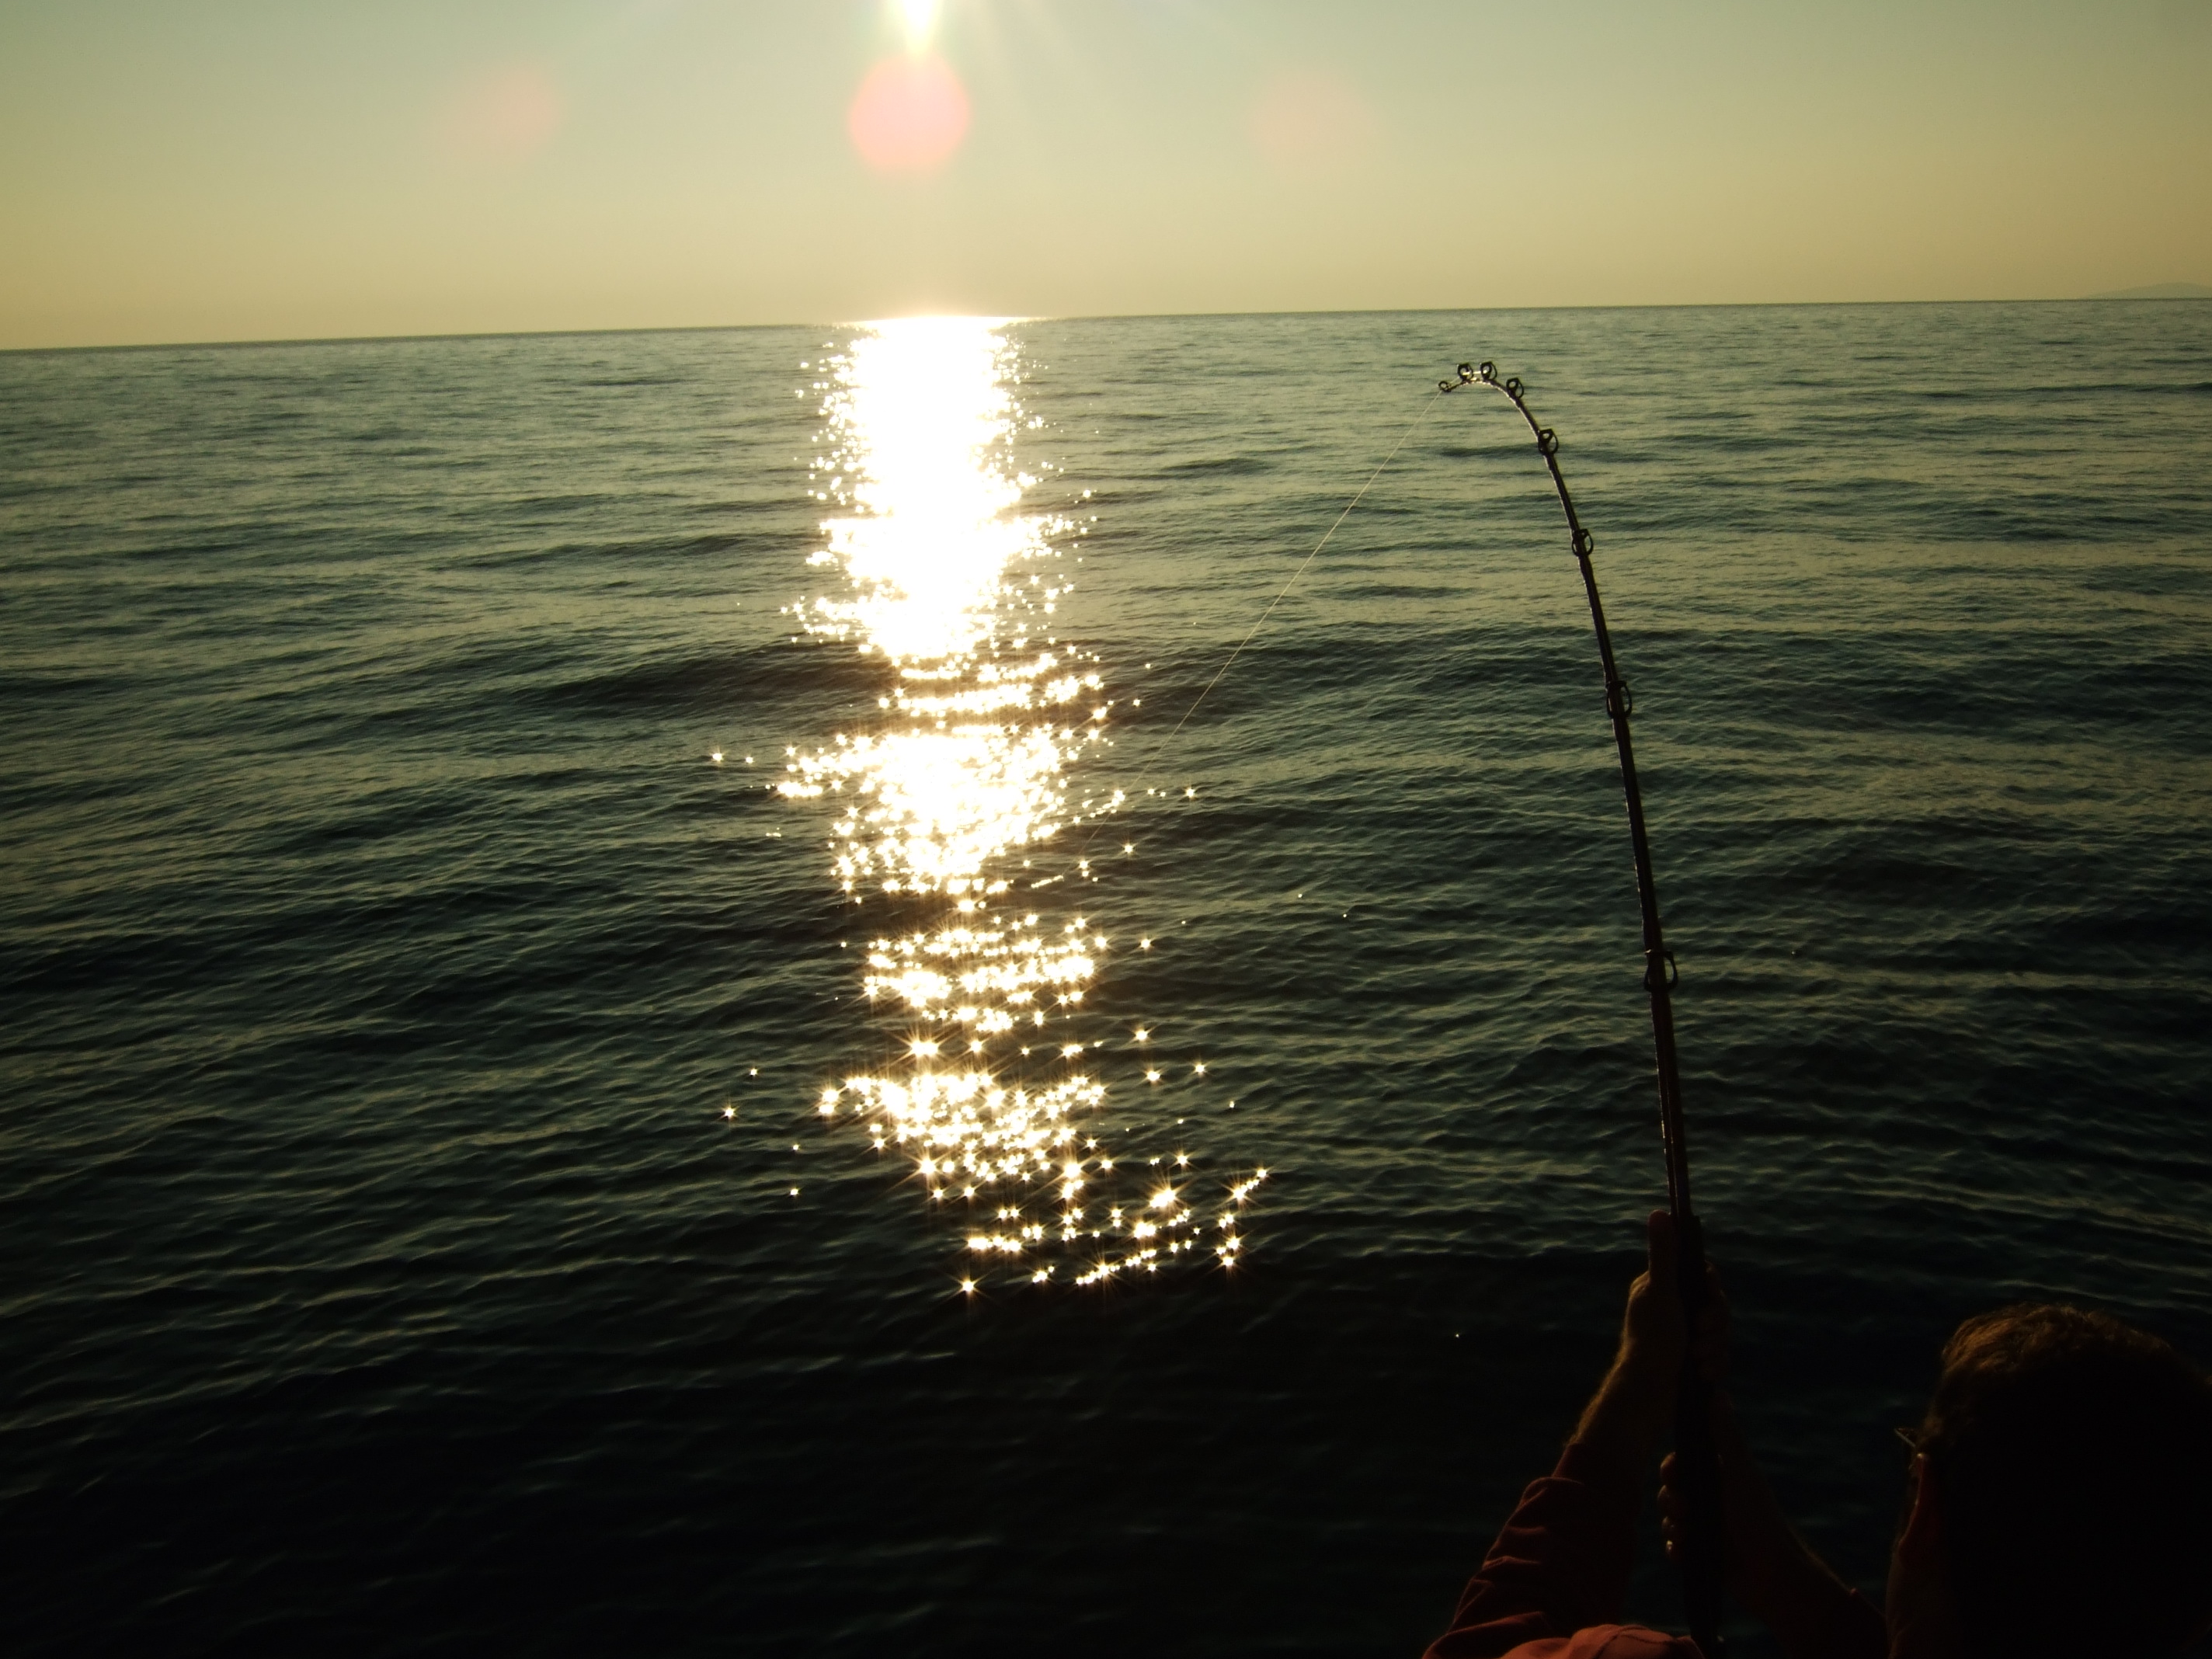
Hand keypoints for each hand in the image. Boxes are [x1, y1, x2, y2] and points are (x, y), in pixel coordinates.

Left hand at [1616, 1209, 1722, 1396]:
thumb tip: (1660, 1213)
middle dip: (1714, 1323)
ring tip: (1696, 1359)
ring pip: (1721, 1333)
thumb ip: (1664, 1255)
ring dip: (1714, 1348)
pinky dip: (1714, 1368)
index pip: (1700, 1275)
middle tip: (1698, 1332)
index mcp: (1662, 1290)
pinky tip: (1700, 1375)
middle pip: (1716, 1305)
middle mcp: (1674, 1311)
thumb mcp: (1660, 1294)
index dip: (1710, 1287)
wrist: (1650, 1397)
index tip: (1706, 1296)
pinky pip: (1721, 1359)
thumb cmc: (1651, 1342)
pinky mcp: (1695, 1363)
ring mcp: (1685, 1338)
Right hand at [1660, 1384, 1854, 1651]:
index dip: (1672, 1467)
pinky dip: (1676, 1548)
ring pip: (1671, 1517)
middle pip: (1672, 1489)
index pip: (1683, 1461)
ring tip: (1686, 1534)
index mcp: (1721, 1475)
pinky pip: (1675, 1545)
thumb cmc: (1760, 1521)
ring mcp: (1707, 1525)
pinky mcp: (1703, 1552)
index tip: (1673, 1475)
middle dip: (1671, 1499)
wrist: (1775, 1578)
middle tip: (1683, 1509)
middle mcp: (1712, 1498)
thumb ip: (1726, 1436)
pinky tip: (1684, 1553)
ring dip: (1672, 1525)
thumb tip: (1718, 1391)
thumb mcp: (1740, 1474)